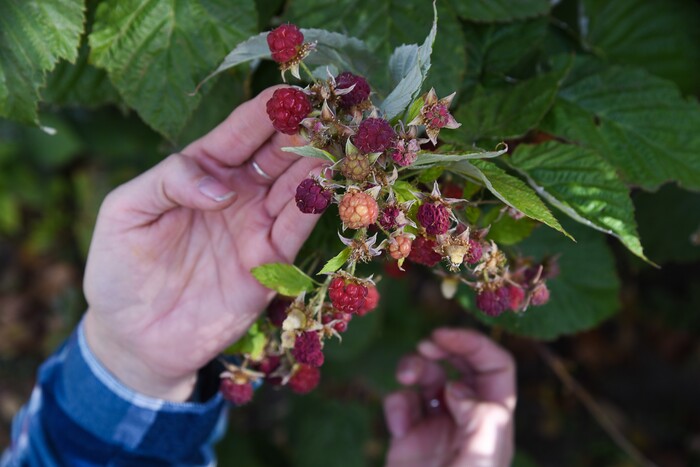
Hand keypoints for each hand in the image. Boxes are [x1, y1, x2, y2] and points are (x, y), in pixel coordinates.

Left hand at [83, 87, 324, 400]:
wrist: (135, 338)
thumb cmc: (120, 269)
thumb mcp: (126, 213)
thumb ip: (168, 183)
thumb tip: (222, 187)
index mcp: (203, 171)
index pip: (241, 133)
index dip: (266, 111)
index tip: (293, 91)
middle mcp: (238, 193)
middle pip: (278, 154)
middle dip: (303, 131)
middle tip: (330, 110)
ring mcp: (256, 227)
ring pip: (295, 187)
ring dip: (317, 165)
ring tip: (338, 141)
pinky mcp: (270, 264)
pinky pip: (297, 230)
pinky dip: (314, 207)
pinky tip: (328, 184)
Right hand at [384, 328, 515, 466]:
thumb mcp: (480, 462)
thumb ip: (480, 421)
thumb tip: (457, 387)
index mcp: (492, 422)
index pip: (497, 367)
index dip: (474, 344)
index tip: (443, 336)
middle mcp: (467, 418)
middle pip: (463, 364)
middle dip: (444, 347)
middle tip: (426, 344)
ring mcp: (437, 425)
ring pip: (429, 377)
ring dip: (414, 367)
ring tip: (404, 376)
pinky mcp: (409, 436)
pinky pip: (402, 403)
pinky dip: (395, 406)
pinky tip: (398, 429)